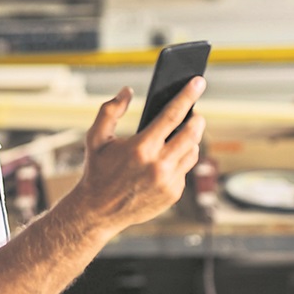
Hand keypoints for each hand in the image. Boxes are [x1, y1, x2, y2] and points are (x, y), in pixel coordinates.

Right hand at [75, 77, 205, 232]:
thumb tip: (126, 91)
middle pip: (191, 134)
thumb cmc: (97, 171)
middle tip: (195, 113)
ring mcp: (168, 182)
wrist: (98, 212)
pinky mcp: (173, 194)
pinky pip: (185, 170)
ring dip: (191, 140)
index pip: (172, 115)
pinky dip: (180, 160)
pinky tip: (172, 156)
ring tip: (185, 133)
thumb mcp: (95, 138)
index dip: (187, 96)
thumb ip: (109, 111)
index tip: (198, 81)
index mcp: (141, 148)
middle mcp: (158, 166)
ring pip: (192, 152)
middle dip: (196, 119)